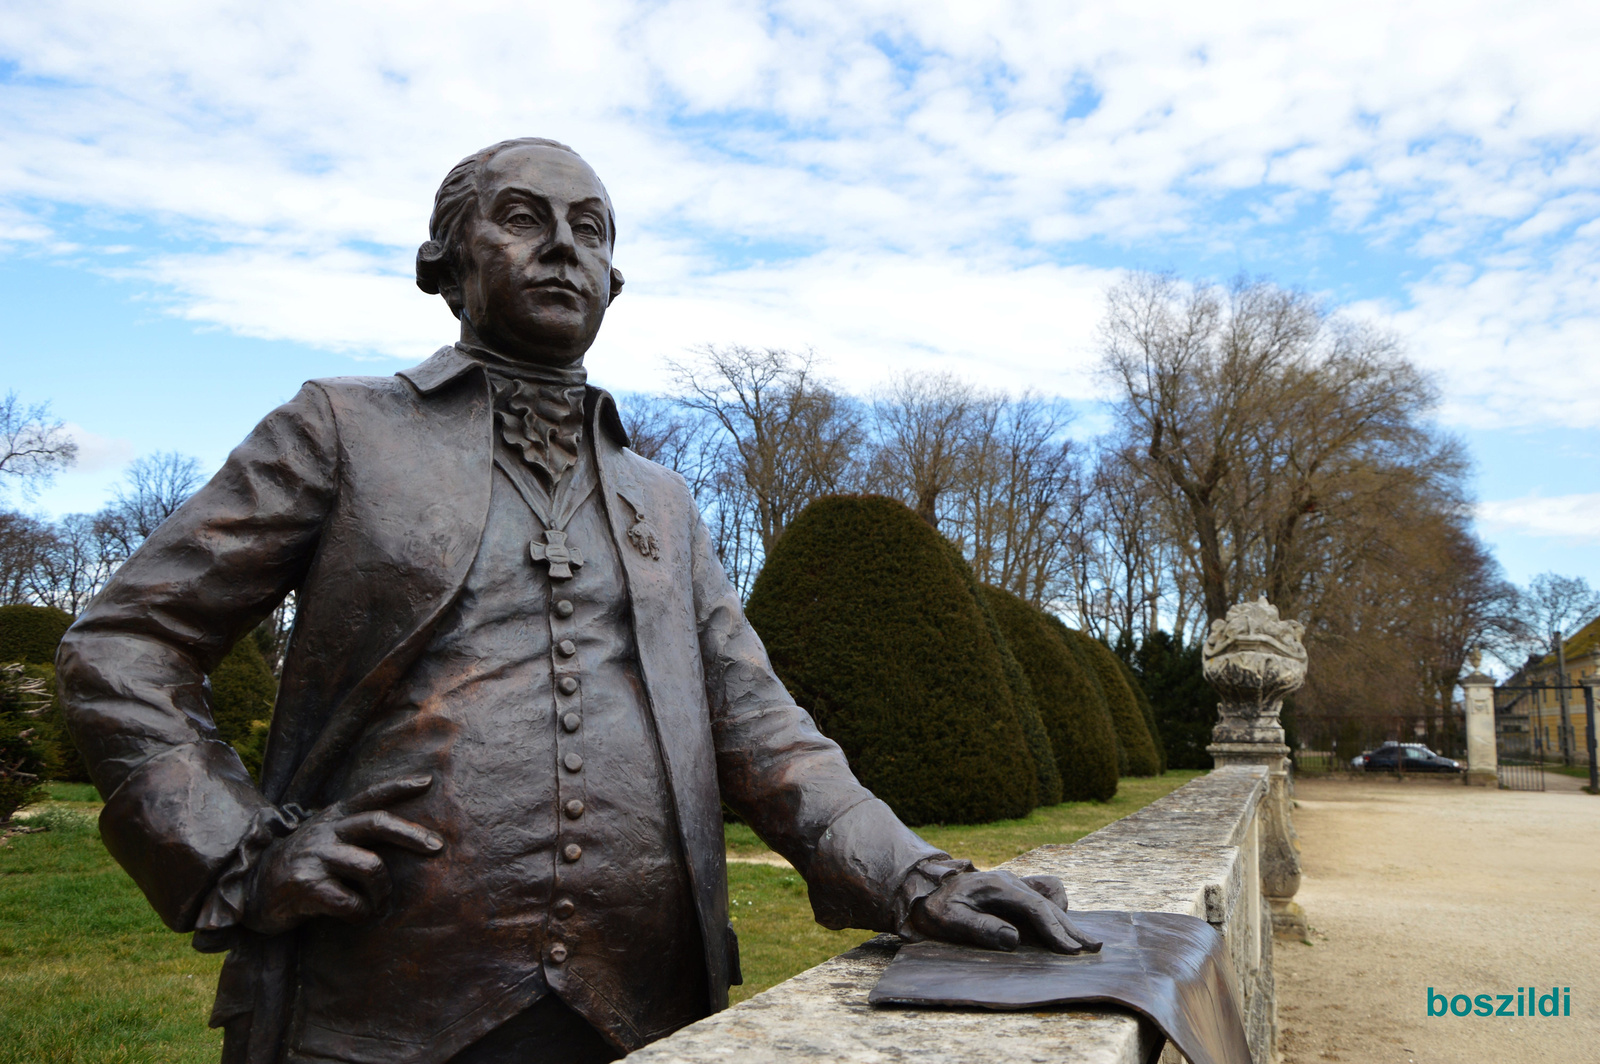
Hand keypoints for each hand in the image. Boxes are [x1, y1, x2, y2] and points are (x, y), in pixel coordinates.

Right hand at [245, 775, 442, 934]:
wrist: (250, 890)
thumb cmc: (300, 866)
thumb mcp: (323, 839)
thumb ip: (353, 833)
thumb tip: (403, 836)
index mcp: (332, 817)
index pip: (369, 796)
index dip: (399, 788)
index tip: (428, 782)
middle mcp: (325, 831)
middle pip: (377, 823)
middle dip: (412, 834)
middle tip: (436, 848)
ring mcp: (315, 856)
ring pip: (371, 867)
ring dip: (382, 891)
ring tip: (375, 903)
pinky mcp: (305, 884)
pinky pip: (350, 902)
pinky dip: (360, 913)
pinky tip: (354, 915)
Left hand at [909, 870, 1101, 953]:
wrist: (923, 888)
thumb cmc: (934, 907)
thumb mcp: (949, 919)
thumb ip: (980, 928)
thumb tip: (1014, 939)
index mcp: (997, 886)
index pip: (1034, 907)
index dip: (1053, 930)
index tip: (1068, 950)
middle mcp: (1009, 880)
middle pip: (1048, 904)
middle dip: (1069, 928)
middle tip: (1091, 948)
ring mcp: (1012, 882)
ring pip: (1048, 898)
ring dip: (1066, 919)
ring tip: (1084, 939)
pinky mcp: (1011, 888)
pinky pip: (1042, 889)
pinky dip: (1054, 904)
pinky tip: (1060, 920)